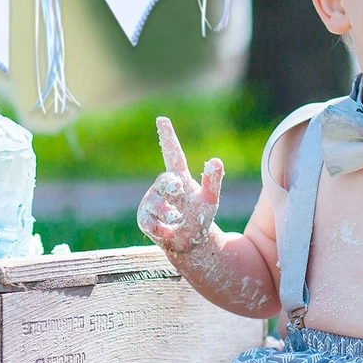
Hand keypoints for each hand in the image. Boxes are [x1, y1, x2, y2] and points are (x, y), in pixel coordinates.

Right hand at [137, 117, 223, 253]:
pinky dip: (160, 227)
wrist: (190, 243)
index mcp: (179, 177)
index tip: (162, 119)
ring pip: (155, 201)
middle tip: (178, 188)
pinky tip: (168, 232)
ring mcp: (152, 202)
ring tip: (177, 218)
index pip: (172, 153)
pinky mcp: (145, 219)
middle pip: (163, 179)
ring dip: (167, 211)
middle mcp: (163, 187)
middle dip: (169, 184)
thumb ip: (212, 181)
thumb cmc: (200, 217)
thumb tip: (216, 160)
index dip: (167, 136)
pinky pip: (148, 220)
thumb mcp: (210, 199)